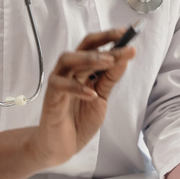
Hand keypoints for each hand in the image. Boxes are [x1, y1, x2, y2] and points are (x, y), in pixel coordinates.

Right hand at [34, 28, 136, 168]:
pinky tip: (92, 94)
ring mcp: (59, 83)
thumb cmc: (79, 120)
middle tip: (121, 40)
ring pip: (68, 60)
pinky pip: (61, 86)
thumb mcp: (102, 98)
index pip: (95, 46)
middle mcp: (70, 72)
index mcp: (83, 70)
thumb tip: (124, 58)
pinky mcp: (52, 98)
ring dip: (89, 59)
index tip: (127, 32)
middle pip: (83, 47)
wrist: (62, 146)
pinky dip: (77, 88)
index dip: (110, 38)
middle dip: (102, 41)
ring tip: (108, 61)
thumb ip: (110, 79)